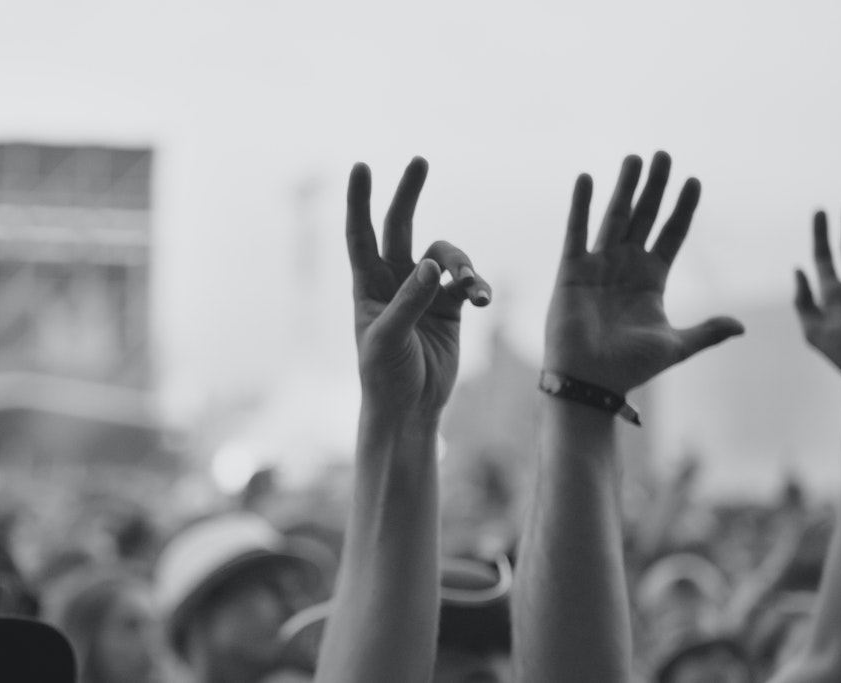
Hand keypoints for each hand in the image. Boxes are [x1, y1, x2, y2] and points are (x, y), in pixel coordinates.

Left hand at [345, 158, 490, 420]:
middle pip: (400, 227)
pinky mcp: (450, 307)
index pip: (359, 235)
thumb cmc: (385, 376)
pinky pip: (467, 282)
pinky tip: (482, 299)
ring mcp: (423, 292)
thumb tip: (431, 264)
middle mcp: (394, 281)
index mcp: (367, 285)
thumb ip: (410, 300)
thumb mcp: (389, 338)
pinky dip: (477, 286)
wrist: (410, 408)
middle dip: (408, 194)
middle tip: (420, 160)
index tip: (361, 165)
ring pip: (445, 255)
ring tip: (470, 287)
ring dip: (461, 263)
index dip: (358, 201)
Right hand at [544, 152, 742, 392]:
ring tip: (635, 158)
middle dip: (655, 187)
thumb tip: (742, 326)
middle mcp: (625, 267)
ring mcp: (598, 266)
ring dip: (625, 187)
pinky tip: (587, 179)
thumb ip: (707, 331)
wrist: (591, 382)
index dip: (683, 209)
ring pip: (615, 217)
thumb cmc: (630, 367)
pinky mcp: (572, 271)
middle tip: (664, 155)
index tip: (695, 181)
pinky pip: (577, 232)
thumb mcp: (676, 345)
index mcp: (651, 280)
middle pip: (644, 217)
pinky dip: (580, 205)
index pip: (671, 234)